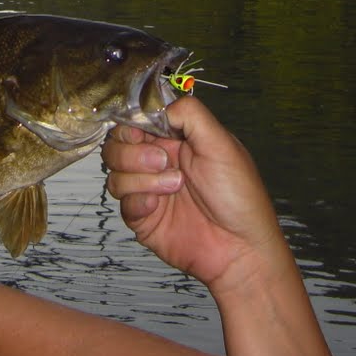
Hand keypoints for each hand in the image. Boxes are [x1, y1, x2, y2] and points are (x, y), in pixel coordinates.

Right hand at [102, 96, 287, 293]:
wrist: (240, 248)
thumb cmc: (240, 197)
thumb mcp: (222, 144)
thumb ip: (191, 115)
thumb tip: (160, 107)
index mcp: (177, 140)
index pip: (137, 121)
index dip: (133, 124)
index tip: (141, 131)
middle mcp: (159, 162)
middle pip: (117, 145)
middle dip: (133, 151)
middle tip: (163, 160)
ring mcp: (149, 190)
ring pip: (115, 173)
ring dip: (141, 178)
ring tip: (174, 186)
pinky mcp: (143, 217)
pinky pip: (122, 203)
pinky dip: (138, 201)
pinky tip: (159, 206)